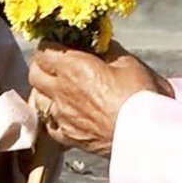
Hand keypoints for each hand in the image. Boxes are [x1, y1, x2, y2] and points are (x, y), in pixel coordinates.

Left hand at [28, 40, 171, 156]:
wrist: (147, 135)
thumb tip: (100, 45)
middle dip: (43, 66)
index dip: (51, 45)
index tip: (61, 45)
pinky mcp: (67, 137)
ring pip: (37, 99)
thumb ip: (108, 50)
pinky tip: (66, 113)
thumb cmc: (141, 98)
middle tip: (58, 64)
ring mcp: (62, 116)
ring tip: (61, 89)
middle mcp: (61, 91)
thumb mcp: (129, 62)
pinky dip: (53, 116)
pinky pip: (48, 124)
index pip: (44, 51)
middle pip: (34, 73)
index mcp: (74, 68)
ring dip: (45, 91)